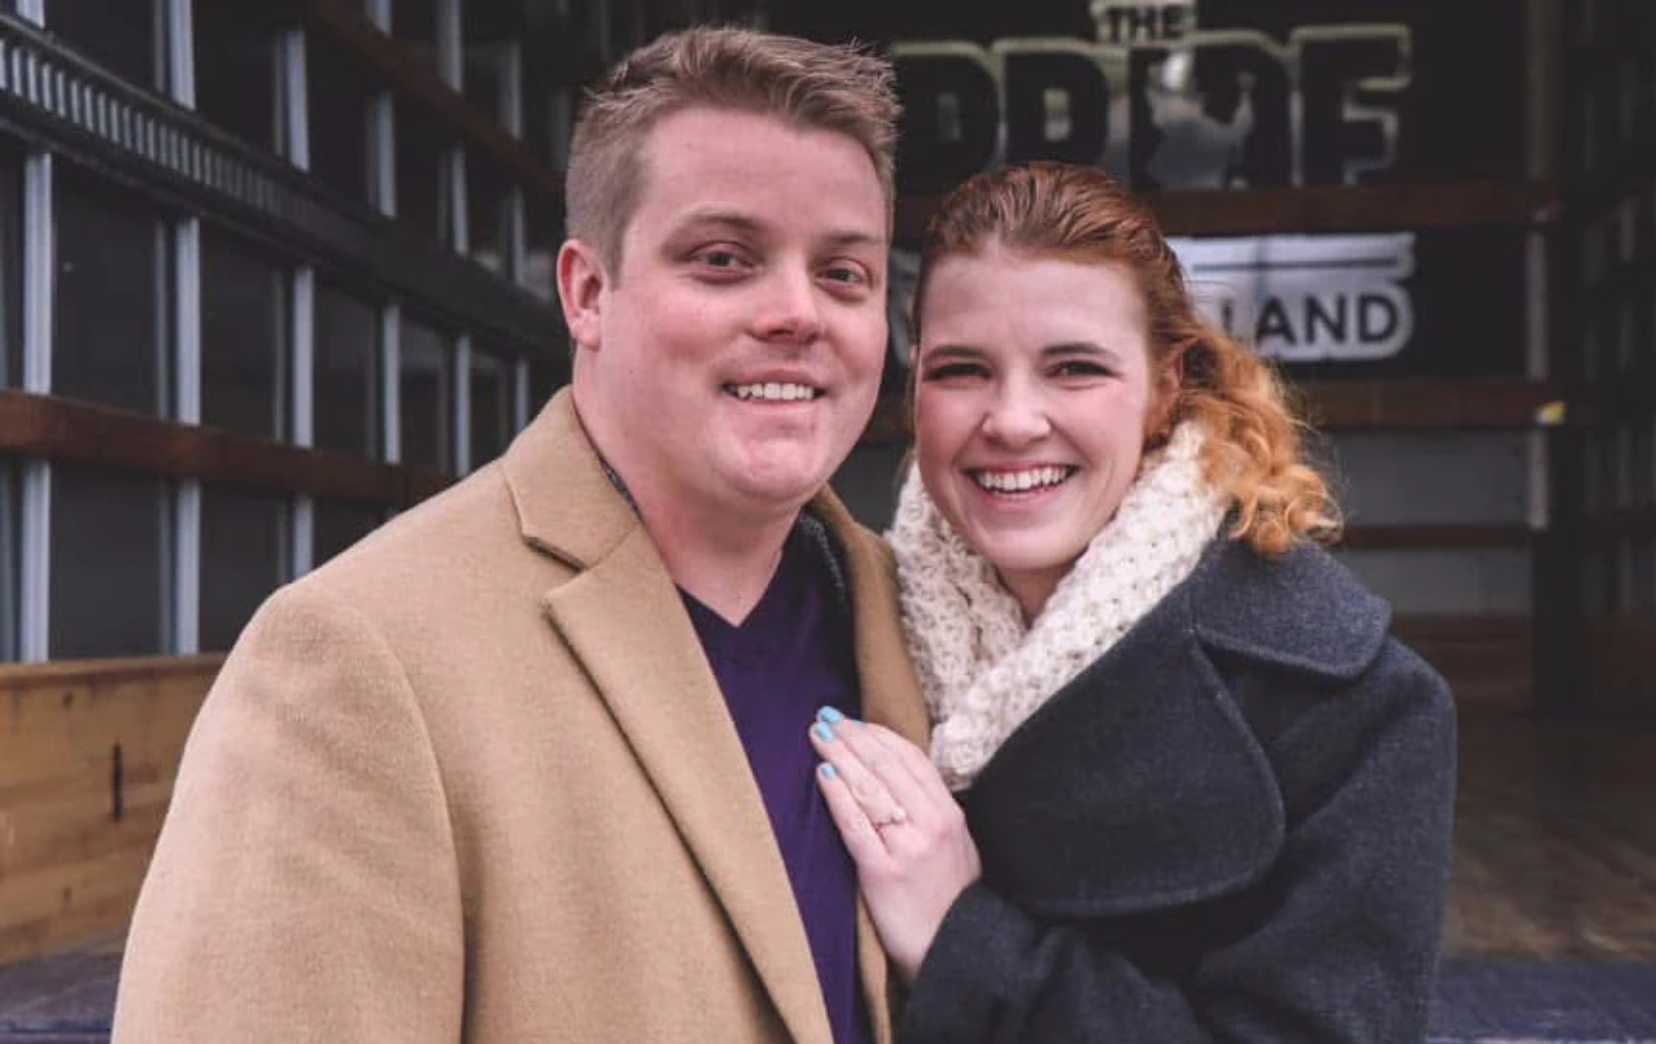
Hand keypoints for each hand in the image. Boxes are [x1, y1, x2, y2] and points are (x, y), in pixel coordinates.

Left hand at [810, 708, 981, 983]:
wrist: (956, 954)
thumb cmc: (950, 902)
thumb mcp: (957, 848)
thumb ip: (932, 814)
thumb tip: (897, 780)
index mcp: (951, 815)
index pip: (912, 760)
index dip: (879, 736)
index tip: (855, 721)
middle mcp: (932, 824)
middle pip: (886, 766)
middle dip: (853, 737)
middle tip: (826, 717)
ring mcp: (909, 847)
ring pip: (869, 789)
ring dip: (840, 755)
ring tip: (818, 736)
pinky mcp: (883, 873)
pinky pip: (856, 825)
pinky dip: (838, 796)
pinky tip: (823, 775)